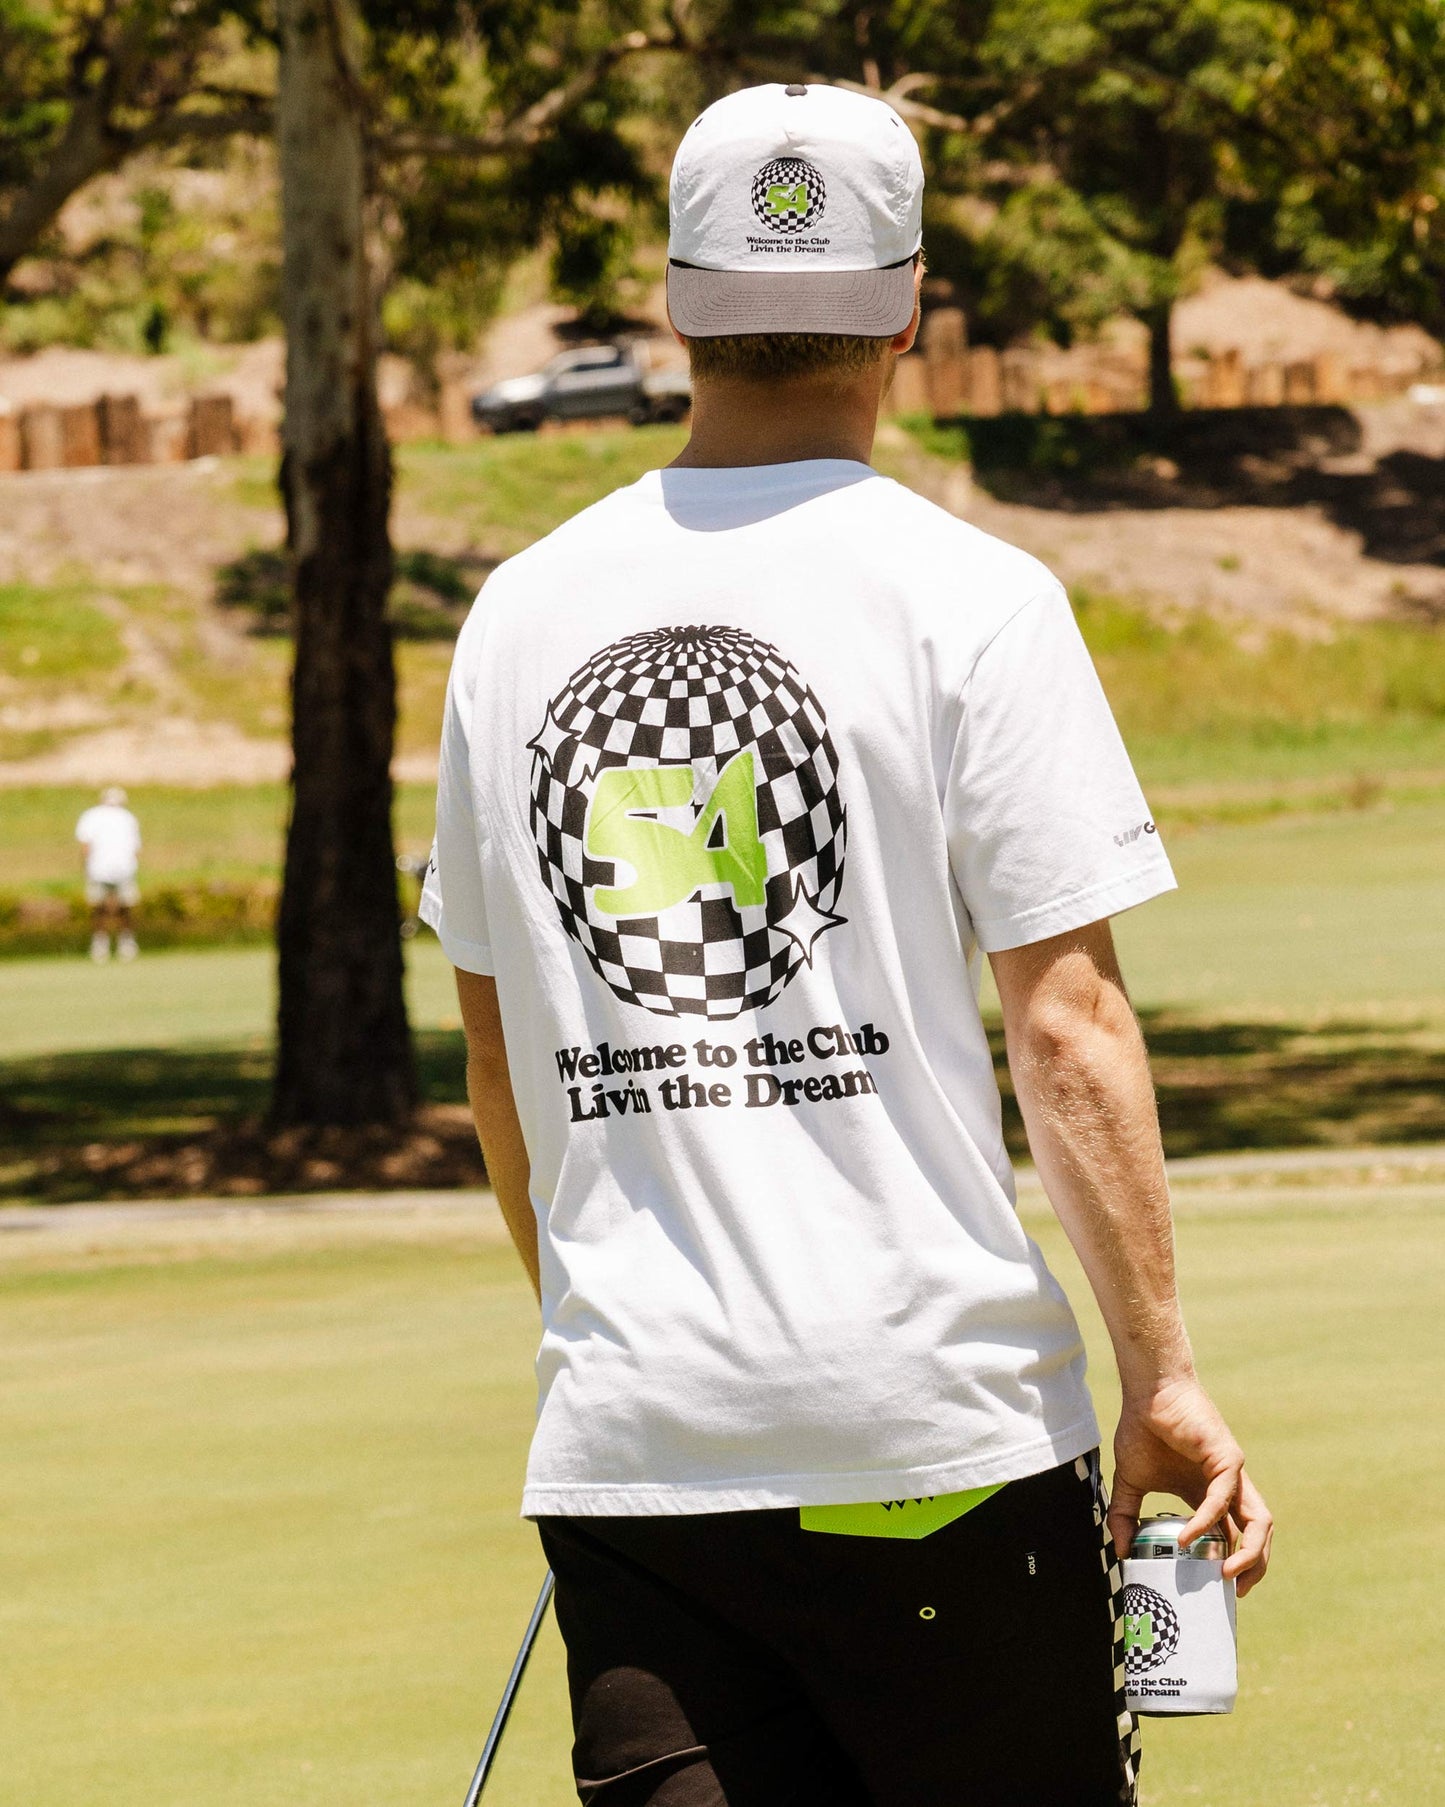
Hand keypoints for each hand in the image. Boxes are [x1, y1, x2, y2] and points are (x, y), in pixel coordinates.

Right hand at [1110, 1376, 1272, 1596]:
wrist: (1147, 1392)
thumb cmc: (1142, 1429)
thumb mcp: (1130, 1481)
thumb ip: (1124, 1515)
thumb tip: (1119, 1551)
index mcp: (1209, 1495)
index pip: (1234, 1537)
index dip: (1236, 1565)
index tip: (1220, 1592)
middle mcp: (1228, 1489)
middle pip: (1257, 1535)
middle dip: (1255, 1567)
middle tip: (1235, 1593)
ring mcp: (1232, 1475)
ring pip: (1259, 1521)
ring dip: (1250, 1553)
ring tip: (1226, 1576)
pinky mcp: (1227, 1459)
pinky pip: (1222, 1498)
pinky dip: (1206, 1522)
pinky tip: (1186, 1537)